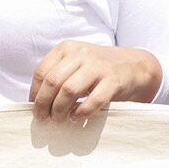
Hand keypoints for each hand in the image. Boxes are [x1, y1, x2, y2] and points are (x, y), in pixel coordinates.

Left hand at [30, 42, 162, 120]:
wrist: (134, 66)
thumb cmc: (98, 69)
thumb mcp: (76, 63)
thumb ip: (58, 74)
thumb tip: (36, 102)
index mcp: (68, 48)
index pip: (42, 72)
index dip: (35, 93)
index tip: (34, 108)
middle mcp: (82, 54)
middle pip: (53, 82)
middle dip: (44, 104)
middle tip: (43, 118)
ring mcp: (99, 66)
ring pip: (69, 91)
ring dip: (60, 109)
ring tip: (59, 119)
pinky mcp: (113, 80)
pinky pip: (93, 100)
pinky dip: (82, 112)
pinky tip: (77, 118)